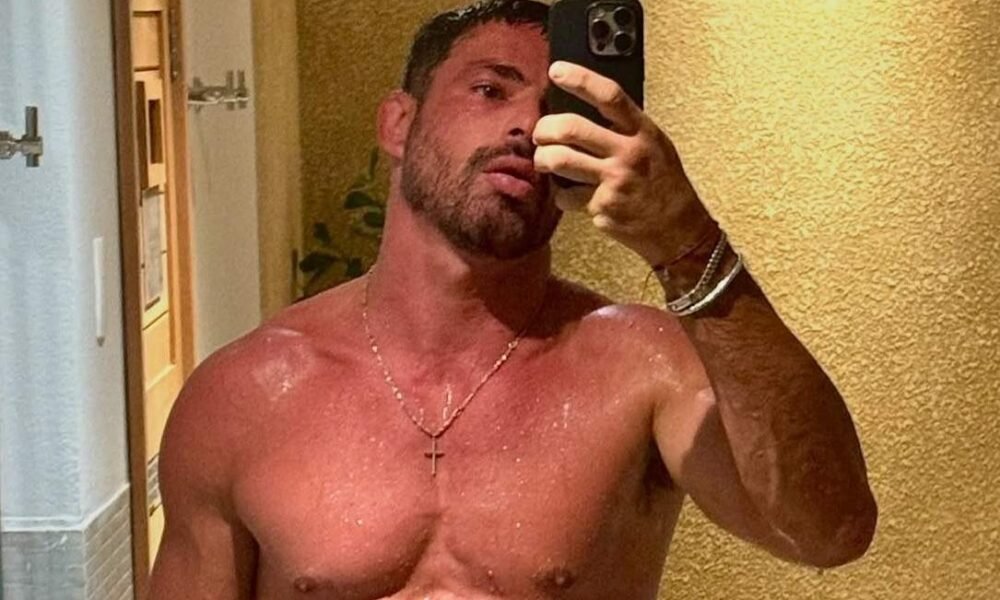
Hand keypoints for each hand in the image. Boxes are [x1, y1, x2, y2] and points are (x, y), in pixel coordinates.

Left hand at [533, 61, 716, 267]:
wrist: (678, 228)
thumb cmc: (662, 183)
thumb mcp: (654, 145)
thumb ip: (623, 129)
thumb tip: (580, 113)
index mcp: (642, 132)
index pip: (609, 96)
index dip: (580, 79)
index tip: (556, 71)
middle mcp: (628, 153)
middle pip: (571, 129)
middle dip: (544, 129)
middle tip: (539, 135)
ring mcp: (614, 182)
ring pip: (559, 161)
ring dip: (542, 160)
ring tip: (544, 161)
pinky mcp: (602, 208)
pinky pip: (566, 196)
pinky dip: (563, 197)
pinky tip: (573, 197)